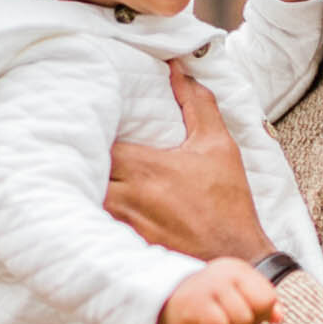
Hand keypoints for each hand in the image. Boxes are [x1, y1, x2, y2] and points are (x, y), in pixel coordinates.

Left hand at [106, 63, 273, 260]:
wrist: (236, 254)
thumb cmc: (228, 200)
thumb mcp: (219, 146)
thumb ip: (197, 104)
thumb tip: (177, 69)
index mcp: (147, 167)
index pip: (98, 144)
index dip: (92, 136)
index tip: (96, 129)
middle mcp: (129, 196)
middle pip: (87, 172)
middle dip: (86, 162)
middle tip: (88, 152)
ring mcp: (125, 224)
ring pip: (88, 200)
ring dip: (88, 189)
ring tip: (90, 179)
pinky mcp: (127, 246)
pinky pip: (97, 227)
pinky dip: (95, 216)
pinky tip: (99, 210)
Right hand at [158, 258, 282, 323]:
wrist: (164, 302)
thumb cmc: (206, 302)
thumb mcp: (236, 297)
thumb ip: (260, 303)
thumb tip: (280, 317)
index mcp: (238, 270)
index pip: (268, 296)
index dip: (263, 313)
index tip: (247, 316)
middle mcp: (225, 274)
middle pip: (258, 308)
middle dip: (249, 323)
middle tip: (231, 323)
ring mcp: (209, 287)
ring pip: (241, 319)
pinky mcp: (194, 304)